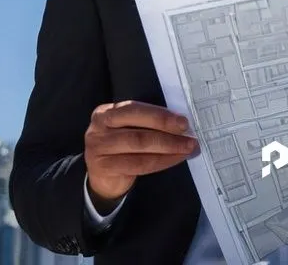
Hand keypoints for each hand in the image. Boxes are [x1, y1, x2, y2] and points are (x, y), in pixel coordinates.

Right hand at [84, 100, 198, 208]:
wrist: (100, 178)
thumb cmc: (119, 147)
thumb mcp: (126, 129)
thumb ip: (144, 122)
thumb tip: (178, 121)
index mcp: (106, 112)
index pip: (135, 109)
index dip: (161, 115)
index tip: (183, 121)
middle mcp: (99, 128)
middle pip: (137, 129)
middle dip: (166, 132)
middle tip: (189, 135)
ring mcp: (99, 149)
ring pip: (139, 147)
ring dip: (168, 148)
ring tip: (186, 148)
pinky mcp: (104, 168)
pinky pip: (138, 165)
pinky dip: (161, 161)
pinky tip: (174, 159)